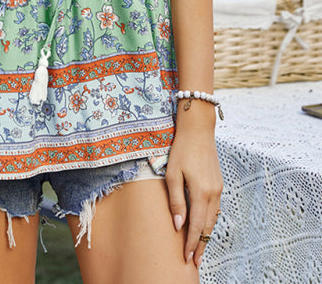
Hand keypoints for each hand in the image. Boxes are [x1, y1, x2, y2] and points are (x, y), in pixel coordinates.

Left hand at [165, 116, 222, 268]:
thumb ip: (176, 201)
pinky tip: (203, 225)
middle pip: (208, 227)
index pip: (196, 226)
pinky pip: (215, 208)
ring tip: (198, 247)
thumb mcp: (172, 174)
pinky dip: (209, 221)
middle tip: (194, 260)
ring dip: (206, 234)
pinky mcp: (218, 183)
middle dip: (200, 245)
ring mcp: (218, 188)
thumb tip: (178, 225)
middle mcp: (213, 193)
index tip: (187, 258)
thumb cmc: (181, 149)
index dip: (191, 243)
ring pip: (213, 219)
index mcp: (201, 192)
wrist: (199, 129)